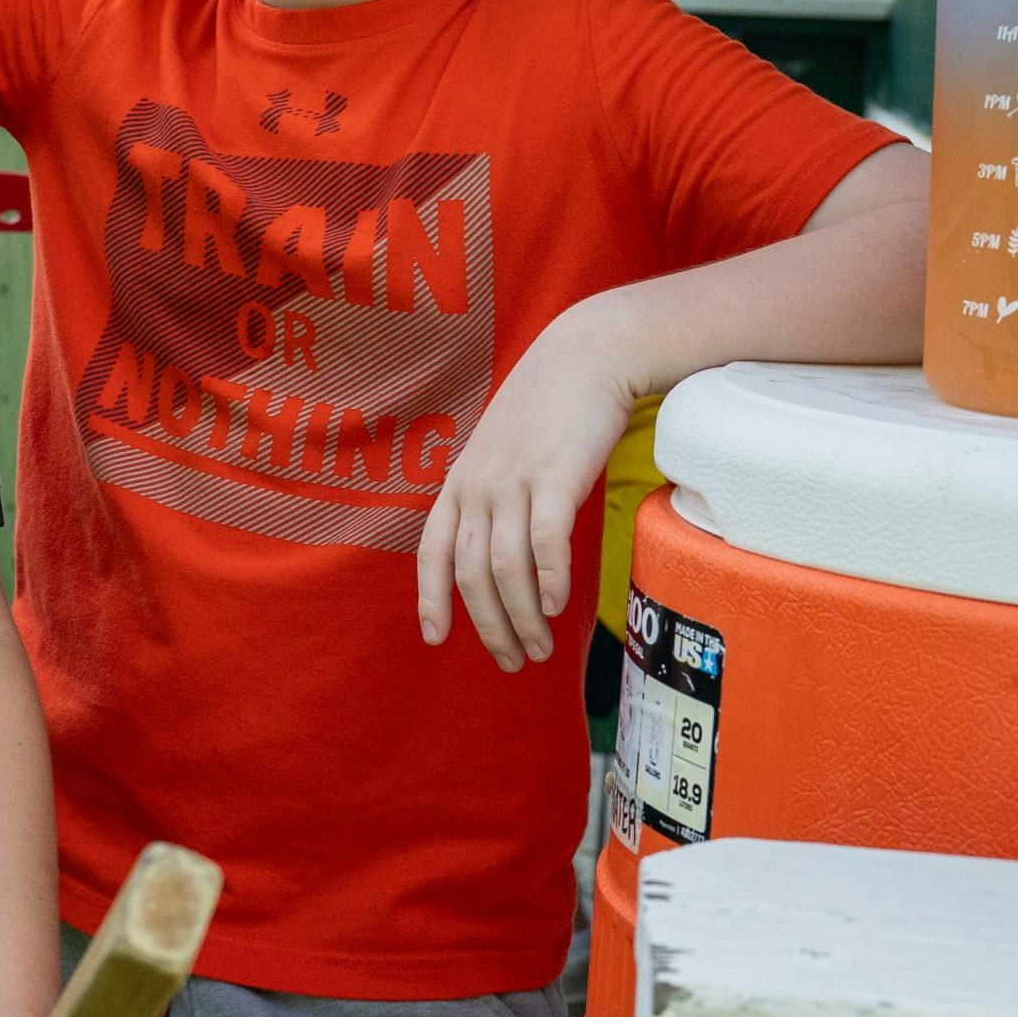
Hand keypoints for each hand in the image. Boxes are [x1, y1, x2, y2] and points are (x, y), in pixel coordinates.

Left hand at [418, 299, 640, 669]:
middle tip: (514, 660)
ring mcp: (514, 481)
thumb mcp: (504, 451)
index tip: (436, 638)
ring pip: (506, 568)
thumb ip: (494, 495)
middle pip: (471, 573)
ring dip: (523, 616)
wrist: (586, 356)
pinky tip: (560, 605)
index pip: (432, 551)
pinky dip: (549, 581)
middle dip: (490, 625)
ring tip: (541, 646)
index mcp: (461, 482)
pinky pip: (545, 542)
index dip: (431, 598)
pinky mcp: (555, 477)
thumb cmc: (550, 409)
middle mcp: (478, 485)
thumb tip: (500, 550)